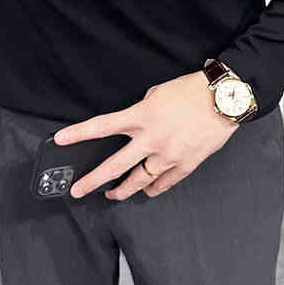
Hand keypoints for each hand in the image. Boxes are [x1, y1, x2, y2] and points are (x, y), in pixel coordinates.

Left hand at [53, 70, 238, 199]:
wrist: (222, 99)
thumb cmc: (191, 90)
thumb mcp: (158, 92)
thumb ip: (143, 109)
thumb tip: (137, 122)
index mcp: (141, 116)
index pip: (102, 126)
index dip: (79, 134)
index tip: (61, 140)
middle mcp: (151, 138)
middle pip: (115, 165)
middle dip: (93, 180)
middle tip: (77, 190)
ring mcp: (167, 155)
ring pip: (138, 181)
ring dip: (122, 189)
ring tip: (112, 194)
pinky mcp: (185, 165)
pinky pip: (163, 183)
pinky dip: (153, 188)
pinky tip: (147, 190)